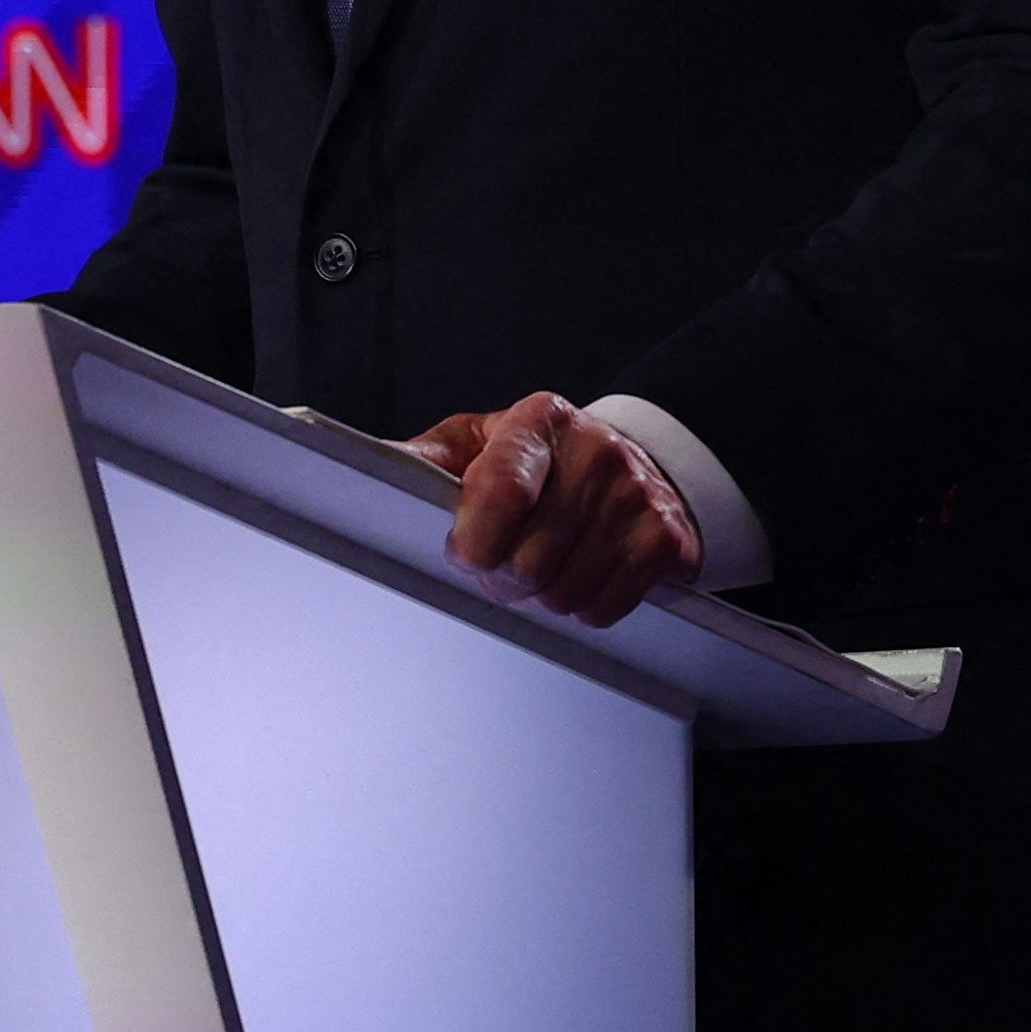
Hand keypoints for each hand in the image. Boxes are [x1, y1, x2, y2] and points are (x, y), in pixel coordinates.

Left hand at [408, 391, 702, 626]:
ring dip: (542, 597)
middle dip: (504, 579)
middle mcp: (597, 452)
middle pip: (528, 562)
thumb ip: (425, 459)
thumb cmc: (538, 462)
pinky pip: (602, 610)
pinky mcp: (666, 539)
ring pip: (563, 595)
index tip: (465, 553)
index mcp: (539, 421)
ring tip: (544, 568)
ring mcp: (637, 496)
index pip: (503, 490)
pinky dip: (583, 608)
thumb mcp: (477, 443)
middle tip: (504, 566)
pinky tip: (582, 574)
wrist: (633, 463)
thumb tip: (364, 467)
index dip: (475, 541)